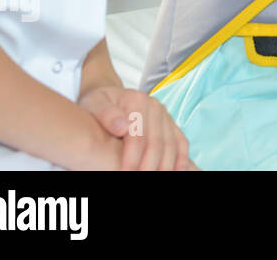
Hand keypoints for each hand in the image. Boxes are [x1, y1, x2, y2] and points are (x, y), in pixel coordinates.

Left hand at [78, 85, 195, 170]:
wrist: (108, 95)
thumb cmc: (97, 103)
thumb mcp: (94, 104)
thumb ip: (106, 114)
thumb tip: (122, 127)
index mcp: (137, 101)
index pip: (138, 136)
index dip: (132, 158)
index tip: (124, 173)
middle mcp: (155, 107)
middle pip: (157, 143)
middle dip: (149, 166)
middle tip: (141, 181)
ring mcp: (165, 115)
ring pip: (171, 144)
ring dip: (166, 166)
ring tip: (159, 179)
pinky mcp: (170, 123)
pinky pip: (180, 141)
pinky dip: (182, 157)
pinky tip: (179, 171)